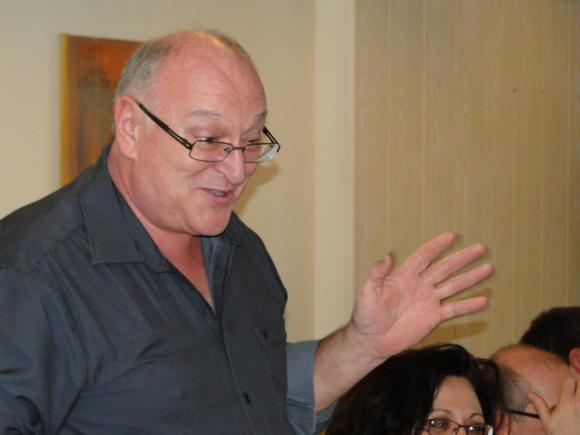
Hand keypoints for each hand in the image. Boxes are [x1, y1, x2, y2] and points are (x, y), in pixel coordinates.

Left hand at [347, 232, 491, 360]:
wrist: (371, 340)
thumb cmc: (365, 315)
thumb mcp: (367, 292)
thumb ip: (377, 274)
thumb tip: (387, 255)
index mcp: (404, 276)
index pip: (424, 257)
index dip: (436, 246)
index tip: (452, 236)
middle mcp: (419, 285)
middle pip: (445, 268)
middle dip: (462, 258)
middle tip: (481, 248)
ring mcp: (428, 300)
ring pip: (453, 286)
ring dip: (471, 278)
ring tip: (489, 268)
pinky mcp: (433, 317)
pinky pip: (454, 309)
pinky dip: (468, 305)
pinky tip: (483, 300)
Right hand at [528, 377, 579, 434]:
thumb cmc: (561, 434)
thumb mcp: (547, 421)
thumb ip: (539, 405)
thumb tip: (529, 394)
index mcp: (567, 403)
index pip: (569, 381)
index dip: (567, 381)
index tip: (566, 385)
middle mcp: (579, 403)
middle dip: (578, 383)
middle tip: (574, 388)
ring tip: (576, 396)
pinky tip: (579, 406)